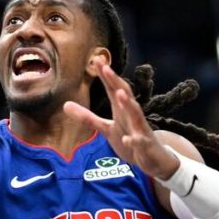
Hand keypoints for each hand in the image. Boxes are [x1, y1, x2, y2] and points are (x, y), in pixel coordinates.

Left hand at [63, 57, 179, 179]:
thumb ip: (87, 118)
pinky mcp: (144, 145)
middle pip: (124, 95)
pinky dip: (133, 140)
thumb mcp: (106, 129)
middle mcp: (131, 116)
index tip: (96, 59)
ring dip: (128, 104)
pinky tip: (128, 139)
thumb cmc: (130, 139)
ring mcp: (139, 129)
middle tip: (105, 67)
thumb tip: (65, 105)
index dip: (105, 75)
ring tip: (120, 94)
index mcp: (121, 110)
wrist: (154, 159)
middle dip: (115, 82)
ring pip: (135, 114)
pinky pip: (139, 142)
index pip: (112, 88)